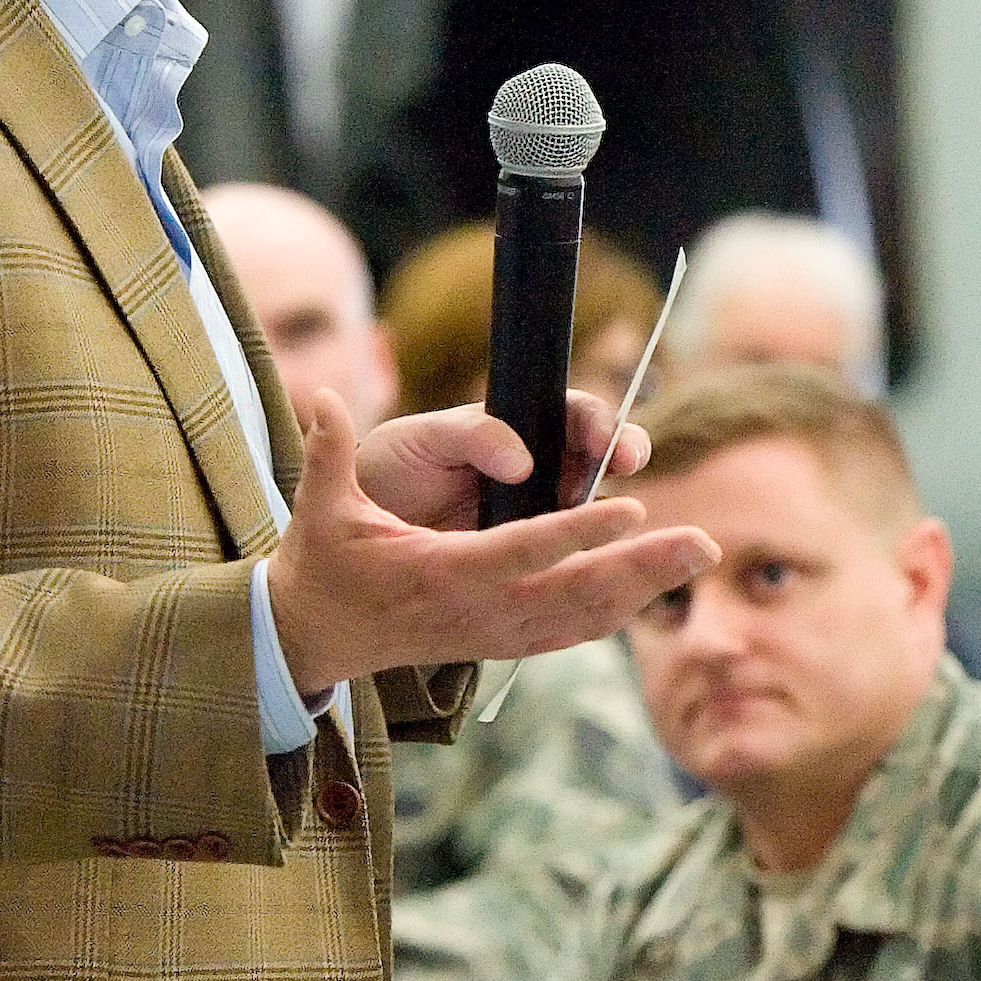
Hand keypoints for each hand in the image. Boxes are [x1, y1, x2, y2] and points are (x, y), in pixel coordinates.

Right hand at [264, 393, 716, 695]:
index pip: (521, 551)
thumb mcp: (320, 508)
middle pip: (576, 591)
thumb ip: (326, 453)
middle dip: (643, 565)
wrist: (317, 638)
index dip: (579, 532)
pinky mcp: (503, 645)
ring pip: (586, 615)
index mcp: (439, 572)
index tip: (632, 508)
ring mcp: (495, 634)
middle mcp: (477, 610)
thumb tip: (321, 397)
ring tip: (699, 555)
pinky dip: (618, 608)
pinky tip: (656, 587)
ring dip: (645, 585)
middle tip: (704, 541)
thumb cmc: (324, 563)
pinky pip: (574, 630)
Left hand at [354, 387, 646, 532]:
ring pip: (598, 507)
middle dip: (626, 452)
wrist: (354, 530)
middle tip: (627, 462)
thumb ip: (472, 436)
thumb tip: (522, 460)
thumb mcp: (422, 442)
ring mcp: (540, 513)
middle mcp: (539, 468)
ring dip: (617, 510)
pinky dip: (599, 558)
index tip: (604, 439)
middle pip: (602, 454)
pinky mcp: (533, 560)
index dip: (600, 421)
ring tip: (624, 519)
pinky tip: (609, 567)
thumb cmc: (390, 472)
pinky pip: (576, 556)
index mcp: (517, 429)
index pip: (574, 414)